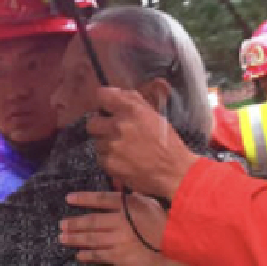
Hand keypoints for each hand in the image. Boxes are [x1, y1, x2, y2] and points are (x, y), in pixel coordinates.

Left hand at [59, 191, 195, 265]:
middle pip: (91, 220)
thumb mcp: (151, 203)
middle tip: (61, 224)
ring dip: (75, 238)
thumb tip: (119, 186)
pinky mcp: (119, 257)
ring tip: (62, 238)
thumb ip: (133, 197)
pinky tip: (78, 255)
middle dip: (74, 223)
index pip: (101, 199)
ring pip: (91, 238)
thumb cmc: (165, 224)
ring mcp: (118, 240)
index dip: (83, 198)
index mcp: (128, 206)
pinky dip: (87, 255)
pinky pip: (99, 255)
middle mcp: (120, 222)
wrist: (175, 250)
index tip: (69, 199)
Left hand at [85, 87, 200, 199]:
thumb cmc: (168, 143)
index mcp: (132, 110)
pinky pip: (101, 158)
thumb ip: (134, 101)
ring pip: (97, 142)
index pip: (102, 96)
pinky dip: (110, 160)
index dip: (103, 102)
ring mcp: (112, 146)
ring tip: (124, 150)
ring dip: (107, 145)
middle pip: (92, 122)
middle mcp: (119, 126)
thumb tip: (116, 93)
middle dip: (100, 127)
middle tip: (113, 132)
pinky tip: (124, 161)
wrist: (174, 172)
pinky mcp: (110, 164)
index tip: (106, 108)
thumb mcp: (155, 116)